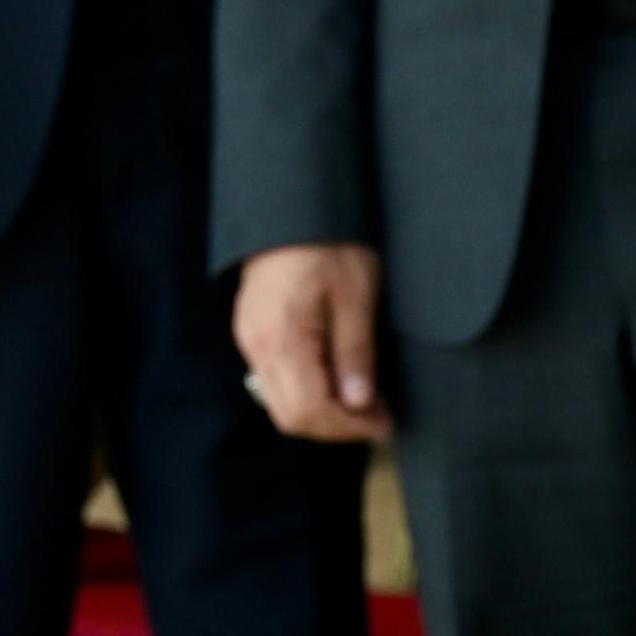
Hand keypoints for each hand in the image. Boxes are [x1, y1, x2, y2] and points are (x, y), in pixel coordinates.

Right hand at [236, 242, 390, 441]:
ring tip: (364, 400)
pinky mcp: (253, 332)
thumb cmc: (329, 245)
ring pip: (280, 402)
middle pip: (289, 415)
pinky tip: (338, 379)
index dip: (349, 427)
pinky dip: (308, 392)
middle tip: (378, 416)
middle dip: (336, 427)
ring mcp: (250, 340)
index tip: (386, 422)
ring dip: (322, 412)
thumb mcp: (356, 296)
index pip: (308, 410)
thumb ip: (355, 353)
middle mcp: (256, 347)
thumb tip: (360, 402)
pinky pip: (275, 380)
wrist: (291, 208)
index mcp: (281, 339)